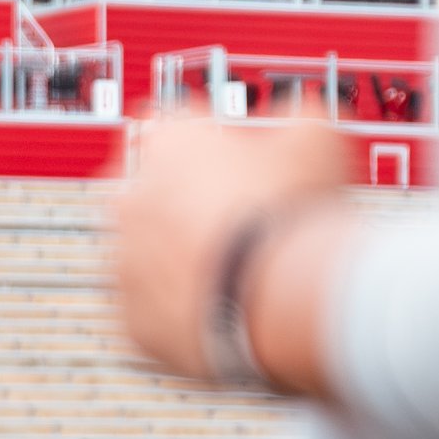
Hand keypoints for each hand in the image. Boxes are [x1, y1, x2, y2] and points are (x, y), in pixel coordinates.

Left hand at [114, 116, 356, 396]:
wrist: (281, 297)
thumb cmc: (293, 217)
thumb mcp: (314, 140)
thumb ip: (296, 119)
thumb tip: (302, 116)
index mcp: (167, 144)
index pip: (176, 128)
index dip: (212, 143)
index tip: (235, 159)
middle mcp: (131, 200)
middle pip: (151, 194)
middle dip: (185, 204)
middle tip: (232, 219)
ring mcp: (125, 264)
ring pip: (144, 258)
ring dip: (175, 262)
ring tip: (228, 272)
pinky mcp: (131, 322)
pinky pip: (147, 314)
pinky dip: (174, 314)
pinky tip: (214, 312)